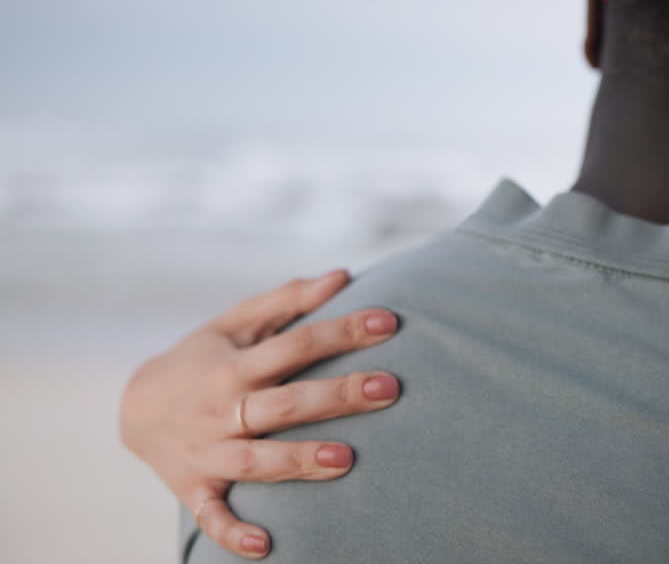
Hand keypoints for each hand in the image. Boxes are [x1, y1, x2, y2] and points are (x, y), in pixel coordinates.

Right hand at [119, 270, 401, 558]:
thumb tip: (344, 275)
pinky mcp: (195, 489)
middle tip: (388, 389)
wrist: (135, 408)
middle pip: (283, 403)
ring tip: (347, 459)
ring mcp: (207, 452)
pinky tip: (267, 545)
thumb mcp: (237, 323)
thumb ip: (289, 298)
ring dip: (298, 460)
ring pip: (256, 460)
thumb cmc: (205, 359)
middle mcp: (222, 409)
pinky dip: (234, 533)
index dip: (342, 331)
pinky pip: (213, 517)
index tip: (390, 322)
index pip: (296, 344)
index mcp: (236, 365)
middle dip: (335, 396)